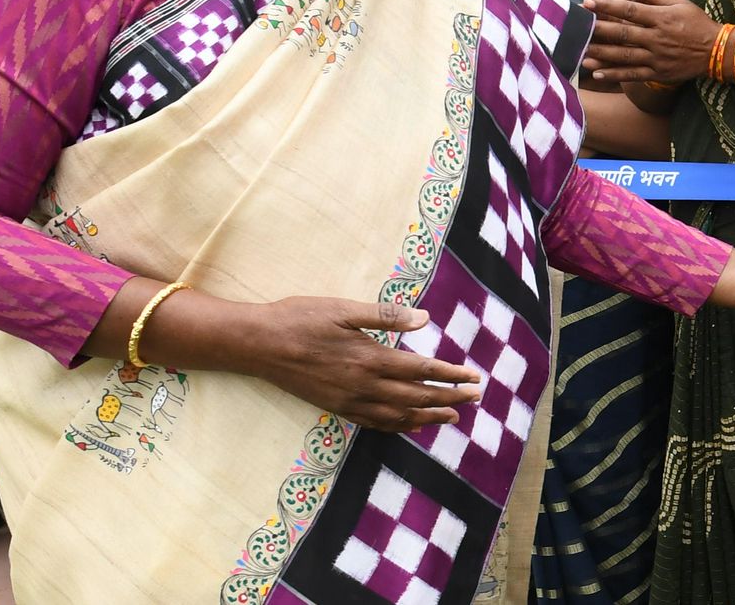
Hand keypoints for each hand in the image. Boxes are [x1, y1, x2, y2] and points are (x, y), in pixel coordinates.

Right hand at [249, 297, 483, 432]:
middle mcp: (363, 385)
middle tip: (475, 398)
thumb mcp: (343, 308)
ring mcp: (350, 401)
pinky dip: (399, 426)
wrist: (259, 344)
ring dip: (429, 416)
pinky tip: (411, 425)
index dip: (451, 375)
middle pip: (417, 397)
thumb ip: (386, 315)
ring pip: (399, 415)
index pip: (422, 370)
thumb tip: (426, 319)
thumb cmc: (300, 318)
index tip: (474, 377)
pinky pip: (375, 423)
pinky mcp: (337, 408)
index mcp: (369, 357)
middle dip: (449, 398)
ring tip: (453, 415)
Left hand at [583, 0, 720, 84]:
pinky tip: (596, 73)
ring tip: (581, 51)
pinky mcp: (658, 73)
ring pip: (625, 56)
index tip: (588, 2)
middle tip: (578, 26)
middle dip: (599, 29)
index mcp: (662, 16)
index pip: (630, 9)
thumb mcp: (677, 0)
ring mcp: (657, 58)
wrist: (716, 51)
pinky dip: (614, 75)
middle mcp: (658, 38)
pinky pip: (633, 75)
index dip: (608, 5)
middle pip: (624, 33)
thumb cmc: (694, 21)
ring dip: (602, 54)